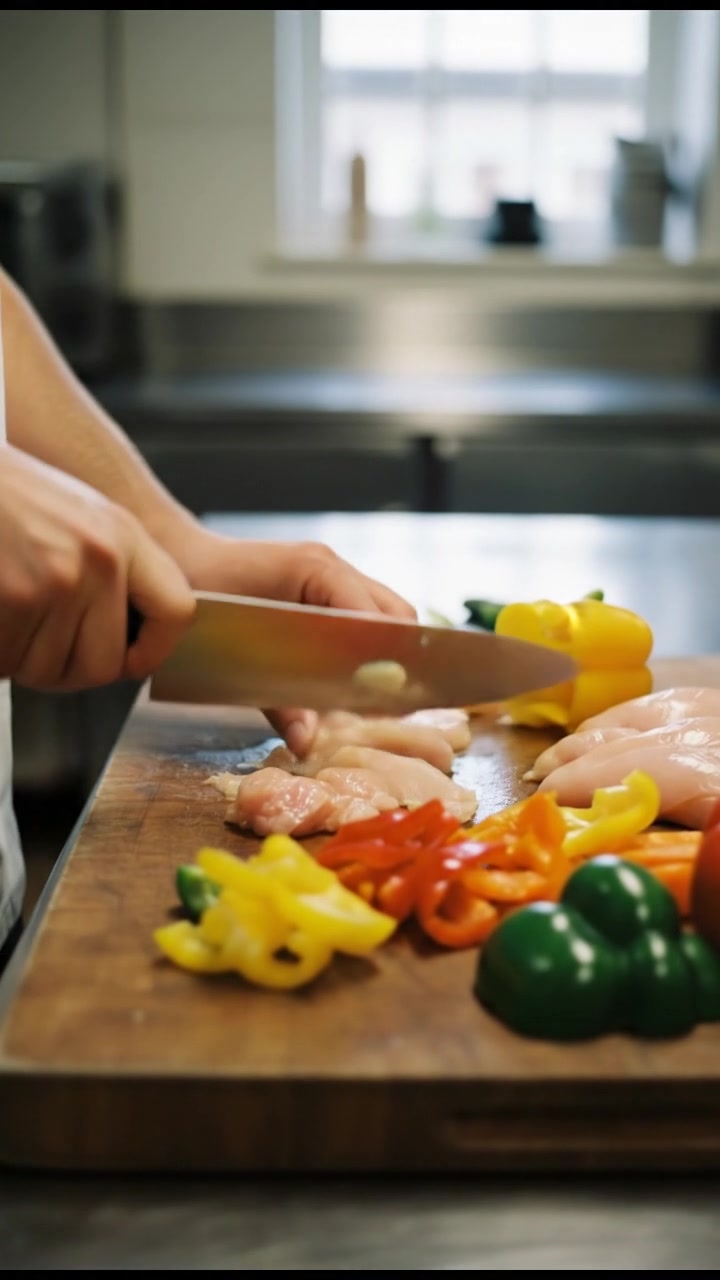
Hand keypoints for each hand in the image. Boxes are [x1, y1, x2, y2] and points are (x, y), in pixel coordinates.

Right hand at [0, 447, 195, 689]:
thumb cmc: (6, 497)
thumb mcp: (78, 516)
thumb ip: (110, 569)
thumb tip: (130, 641)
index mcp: (122, 535)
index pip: (176, 612)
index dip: (152, 652)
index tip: (127, 660)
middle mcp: (100, 559)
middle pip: (103, 665)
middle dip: (66, 670)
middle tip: (38, 646)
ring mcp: (58, 580)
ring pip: (48, 671)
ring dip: (21, 659)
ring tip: (7, 616)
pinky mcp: (16, 596)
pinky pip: (8, 662)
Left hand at [172, 527, 416, 751]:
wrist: (177, 561)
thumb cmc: (197, 594)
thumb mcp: (230, 650)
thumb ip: (274, 697)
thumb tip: (308, 741)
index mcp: (316, 569)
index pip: (375, 616)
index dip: (388, 660)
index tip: (389, 702)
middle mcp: (333, 570)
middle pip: (395, 617)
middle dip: (397, 663)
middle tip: (385, 710)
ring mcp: (332, 578)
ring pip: (385, 620)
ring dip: (382, 660)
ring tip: (372, 704)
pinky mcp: (324, 593)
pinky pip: (361, 622)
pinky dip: (363, 654)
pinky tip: (351, 687)